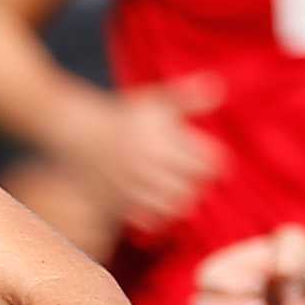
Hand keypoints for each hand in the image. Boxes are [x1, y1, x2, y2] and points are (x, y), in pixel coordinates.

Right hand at [69, 75, 227, 230]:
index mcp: (162, 143)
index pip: (203, 162)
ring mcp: (135, 186)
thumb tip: (220, 85)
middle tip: (201, 178)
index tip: (217, 161)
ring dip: (183, 201)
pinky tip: (165, 206)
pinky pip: (149, 219)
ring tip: (186, 192)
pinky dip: (162, 217)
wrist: (85, 133)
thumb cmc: (127, 116)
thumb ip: (189, 97)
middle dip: (200, 185)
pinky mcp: (123, 201)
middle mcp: (149, 166)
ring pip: (171, 206)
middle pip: (190, 188)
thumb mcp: (158, 101)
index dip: (215, 163)